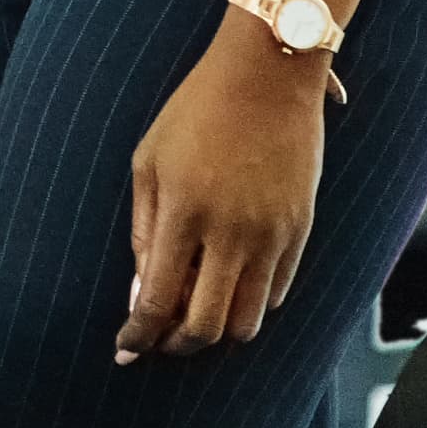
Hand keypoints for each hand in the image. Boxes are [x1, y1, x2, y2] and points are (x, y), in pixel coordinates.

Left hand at [119, 18, 326, 361]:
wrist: (267, 79)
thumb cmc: (195, 113)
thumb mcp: (149, 162)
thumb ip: (144, 232)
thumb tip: (142, 293)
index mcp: (183, 213)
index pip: (159, 301)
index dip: (139, 334)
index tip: (125, 348)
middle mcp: (231, 234)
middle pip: (207, 328)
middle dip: (177, 346)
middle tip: (158, 342)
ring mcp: (272, 237)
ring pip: (248, 321)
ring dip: (217, 332)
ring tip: (191, 318)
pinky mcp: (301, 233)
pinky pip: (276, 294)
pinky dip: (249, 305)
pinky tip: (226, 290)